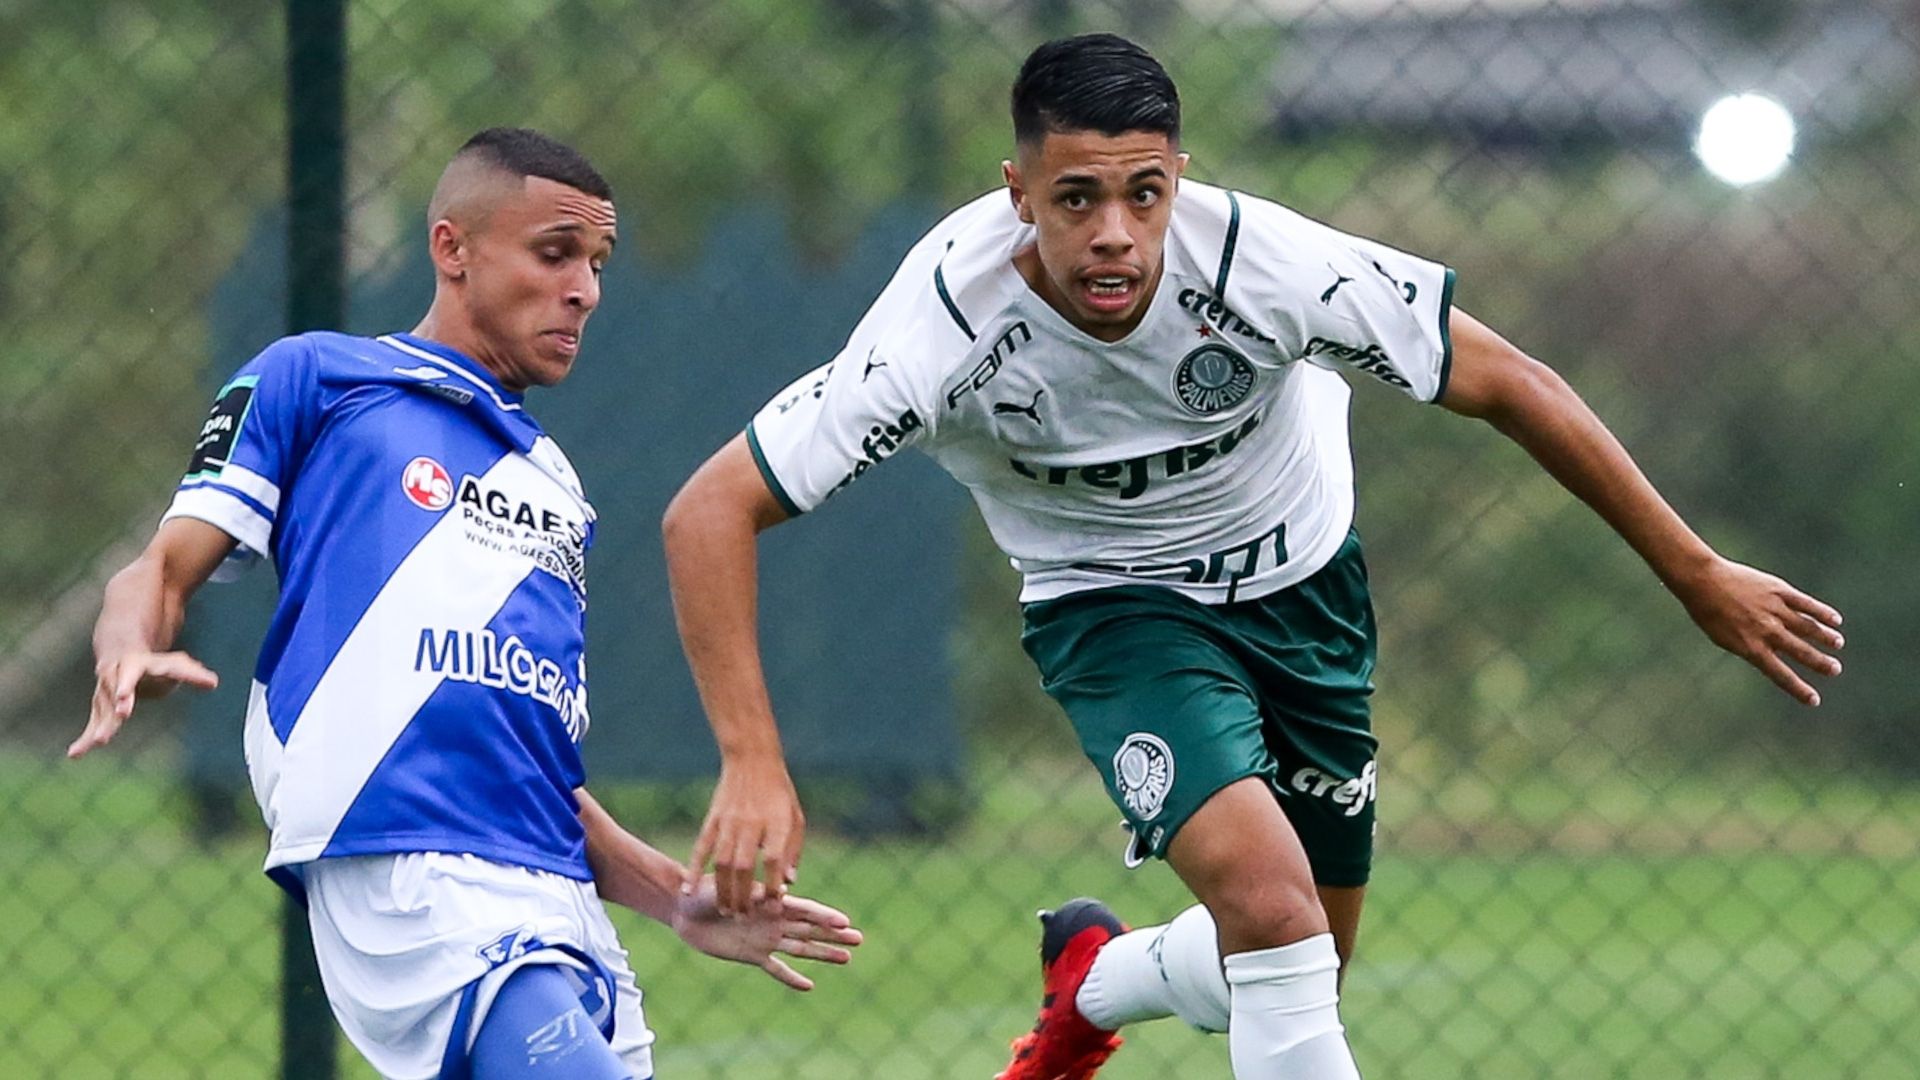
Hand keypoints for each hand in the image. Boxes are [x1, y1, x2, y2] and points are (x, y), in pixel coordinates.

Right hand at [70, 650, 218, 758]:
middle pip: (113, 691)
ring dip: (101, 726)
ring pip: (102, 709)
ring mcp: (106, 691)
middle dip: (116, 704)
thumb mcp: (175, 664)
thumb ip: (192, 674)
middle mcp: (116, 677)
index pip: (131, 673)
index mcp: (135, 665)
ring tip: (99, 742)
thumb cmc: (156, 663)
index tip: (123, 697)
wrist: (122, 651)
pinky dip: (85, 739)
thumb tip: (213, 683)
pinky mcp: (101, 706)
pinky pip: (93, 723)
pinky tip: (75, 754)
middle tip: (121, 715)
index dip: (126, 684)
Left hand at [670, 877, 862, 990]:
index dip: (826, 917)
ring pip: (800, 948)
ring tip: (846, 958)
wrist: (684, 908)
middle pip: (810, 929)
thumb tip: (781, 892)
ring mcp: (765, 938)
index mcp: (771, 901)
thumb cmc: (705, 890)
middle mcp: (774, 920)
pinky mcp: (752, 955)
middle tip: (859, 939)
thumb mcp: (730, 887)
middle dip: (834, 935)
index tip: (846, 922)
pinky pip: (776, 969)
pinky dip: (791, 977)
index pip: (805, 910)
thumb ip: (755, 893)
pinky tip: (809, 985)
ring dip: (822, 953)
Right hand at [689, 756, 804, 914]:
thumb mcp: (795, 818)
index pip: (773, 859)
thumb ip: (792, 851)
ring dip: (722, 890)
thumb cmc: (779, 793)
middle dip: (743, 896)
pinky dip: (693, 870)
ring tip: (724, 911)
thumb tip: (788, 882)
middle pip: (744, 867)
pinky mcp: (713, 819)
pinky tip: (688, 890)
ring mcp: (729, 822)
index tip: (773, 905)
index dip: (773, 884)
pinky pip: (700, 848)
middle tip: (744, 918)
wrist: (752, 760)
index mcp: (776, 824)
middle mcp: (751, 824)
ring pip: (721, 862)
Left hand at [1673, 557, 1843, 705]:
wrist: (1703, 581)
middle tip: (1835, 670)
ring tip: (1838, 644)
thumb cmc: (1709, 612)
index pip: (1780, 674)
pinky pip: (1806, 604)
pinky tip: (1835, 620)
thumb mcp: (1725, 639)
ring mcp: (1774, 610)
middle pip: (1800, 651)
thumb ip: (1752, 648)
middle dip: (1820, 663)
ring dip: (1825, 637)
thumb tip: (1777, 655)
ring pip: (1807, 627)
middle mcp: (1766, 631)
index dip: (1798, 688)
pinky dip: (1822, 613)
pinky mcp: (1779, 591)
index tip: (1814, 700)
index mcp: (1751, 647)